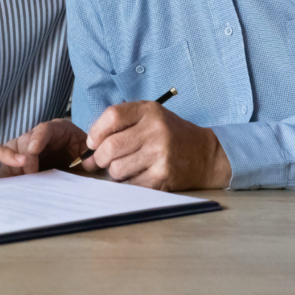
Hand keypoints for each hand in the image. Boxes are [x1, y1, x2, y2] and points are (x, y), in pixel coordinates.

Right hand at [3, 119, 91, 175]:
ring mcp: (27, 145)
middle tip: (30, 175)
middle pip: (25, 140)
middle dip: (25, 158)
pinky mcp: (20, 156)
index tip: (33, 150)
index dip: (37, 138)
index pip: (44, 129)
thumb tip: (89, 163)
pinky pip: (9, 161)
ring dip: (15, 165)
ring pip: (13, 149)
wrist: (74, 160)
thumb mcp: (86, 154)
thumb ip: (90, 158)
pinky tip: (16, 182)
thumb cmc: (79, 154)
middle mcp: (39, 135)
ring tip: (21, 181)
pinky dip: (11, 171)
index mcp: (57, 130)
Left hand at [87, 101, 231, 190]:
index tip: (93, 142)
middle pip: (110, 146)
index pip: (111, 116)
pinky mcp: (163, 175)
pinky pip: (131, 184)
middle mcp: (155, 130)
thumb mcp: (149, 116)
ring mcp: (160, 154)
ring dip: (115, 172)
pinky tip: (137, 175)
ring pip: (117, 168)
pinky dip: (128, 183)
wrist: (205, 154)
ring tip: (125, 167)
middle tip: (104, 160)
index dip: (96, 132)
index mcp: (149, 111)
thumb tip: (89, 148)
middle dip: (101, 157)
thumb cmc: (171, 134)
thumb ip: (120, 124)